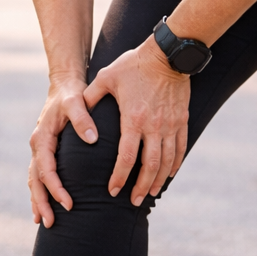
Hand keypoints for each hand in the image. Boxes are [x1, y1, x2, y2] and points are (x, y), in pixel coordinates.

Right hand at [28, 76, 98, 227]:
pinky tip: (43, 207)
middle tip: (50, 223)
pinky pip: (39, 176)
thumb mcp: (76, 101)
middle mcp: (37, 146)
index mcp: (42, 138)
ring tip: (45, 223)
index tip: (68, 204)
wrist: (64, 86)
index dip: (56, 188)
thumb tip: (93, 139)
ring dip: (38, 201)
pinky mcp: (45, 152)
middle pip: (35, 180)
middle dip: (41, 203)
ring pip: (34, 181)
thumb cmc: (71, 94)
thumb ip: (83, 118)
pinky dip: (39, 193)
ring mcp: (39, 150)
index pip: (46, 169)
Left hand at [84, 38, 189, 206]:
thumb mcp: (106, 77)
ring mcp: (170, 124)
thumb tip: (74, 111)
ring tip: (149, 194)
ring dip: (158, 181)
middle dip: (140, 187)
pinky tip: (168, 175)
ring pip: (166, 162)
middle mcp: (154, 126)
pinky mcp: (182, 120)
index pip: (126, 157)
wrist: (168, 54)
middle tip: (132, 201)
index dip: (119, 177)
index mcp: (133, 119)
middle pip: (149, 166)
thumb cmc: (133, 64)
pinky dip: (174, 165)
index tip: (113, 190)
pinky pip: (180, 149)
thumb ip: (90, 97)